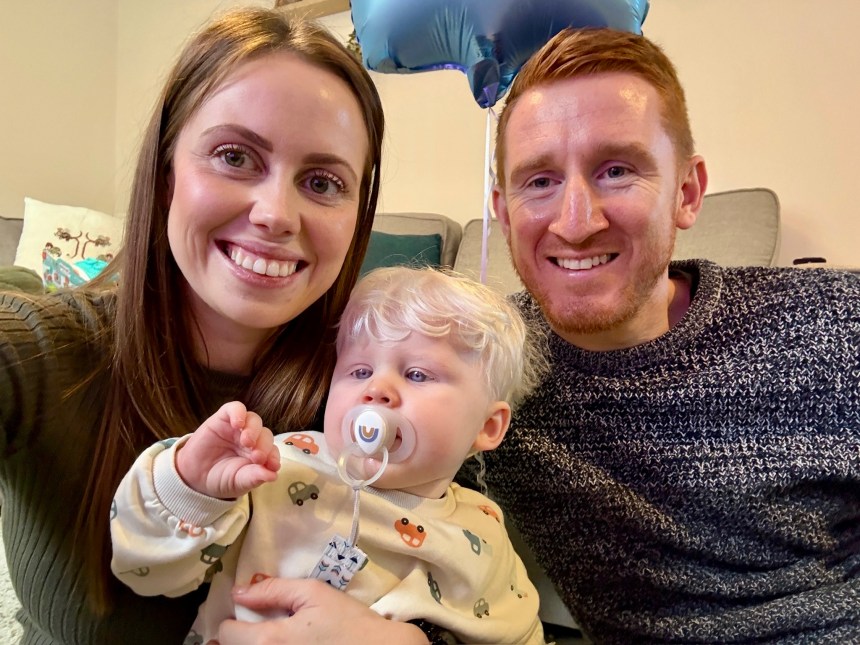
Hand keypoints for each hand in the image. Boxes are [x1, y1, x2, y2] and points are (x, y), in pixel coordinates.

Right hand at [175, 401, 280, 498]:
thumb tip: (274, 476)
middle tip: (257, 457)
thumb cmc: (220, 479)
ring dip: (253, 430)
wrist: (193, 476)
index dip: (274, 457)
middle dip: (264, 445)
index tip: (272, 466)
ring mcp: (238, 428)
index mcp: (259, 455)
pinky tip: (237, 424)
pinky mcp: (223, 418)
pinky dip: (238, 413)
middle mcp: (252, 439)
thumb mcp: (237, 482)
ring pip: (254, 420)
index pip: (272, 451)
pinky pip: (235, 408)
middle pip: (265, 435)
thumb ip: (254, 478)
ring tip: (247, 442)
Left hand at [218, 578, 429, 643]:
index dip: (231, 619)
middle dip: (238, 635)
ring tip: (266, 635)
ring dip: (251, 644)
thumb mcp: (313, 592)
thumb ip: (274, 589)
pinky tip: (281, 643)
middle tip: (252, 623)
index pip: (228, 633)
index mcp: (271, 639)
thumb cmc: (347, 620)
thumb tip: (238, 591)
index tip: (244, 612)